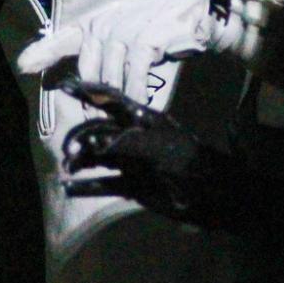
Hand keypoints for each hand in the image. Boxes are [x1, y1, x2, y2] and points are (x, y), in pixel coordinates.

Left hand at [17, 0, 268, 103]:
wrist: (192, 7)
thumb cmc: (155, 22)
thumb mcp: (123, 32)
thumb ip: (104, 55)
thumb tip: (91, 87)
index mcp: (95, 24)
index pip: (63, 38)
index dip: (42, 52)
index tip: (23, 66)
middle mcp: (104, 25)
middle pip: (88, 73)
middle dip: (95, 97)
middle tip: (104, 115)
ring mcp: (123, 31)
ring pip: (110, 78)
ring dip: (118, 99)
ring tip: (125, 114)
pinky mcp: (145, 39)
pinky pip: (134, 75)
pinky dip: (136, 94)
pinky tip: (140, 106)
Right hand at [57, 76, 245, 226]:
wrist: (217, 197)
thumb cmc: (193, 165)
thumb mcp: (162, 149)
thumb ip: (131, 143)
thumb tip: (98, 141)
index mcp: (145, 120)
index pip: (113, 101)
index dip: (90, 92)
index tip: (66, 85)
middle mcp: (135, 137)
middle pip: (100, 131)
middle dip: (80, 136)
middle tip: (65, 148)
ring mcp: (132, 162)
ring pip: (98, 158)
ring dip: (80, 162)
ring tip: (66, 168)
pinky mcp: (132, 186)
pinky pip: (104, 185)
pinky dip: (86, 188)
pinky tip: (69, 189)